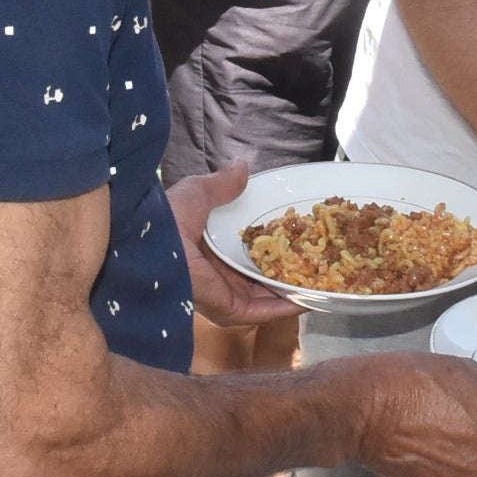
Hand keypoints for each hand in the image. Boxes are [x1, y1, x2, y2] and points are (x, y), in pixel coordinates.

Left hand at [165, 165, 301, 327]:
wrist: (153, 245)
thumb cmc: (167, 218)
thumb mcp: (199, 193)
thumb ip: (223, 184)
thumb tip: (243, 165)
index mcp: (207, 252)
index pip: (244, 253)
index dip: (271, 245)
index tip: (296, 236)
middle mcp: (216, 277)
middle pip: (259, 278)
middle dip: (288, 270)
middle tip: (317, 259)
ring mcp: (224, 296)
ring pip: (267, 297)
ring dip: (294, 289)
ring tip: (324, 279)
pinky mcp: (230, 310)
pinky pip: (265, 311)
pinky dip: (289, 306)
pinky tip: (313, 297)